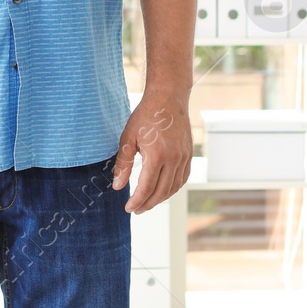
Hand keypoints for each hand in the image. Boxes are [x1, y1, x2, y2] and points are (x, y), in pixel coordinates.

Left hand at [111, 92, 190, 213]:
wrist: (168, 97)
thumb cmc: (146, 115)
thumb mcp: (128, 138)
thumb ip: (123, 164)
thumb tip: (117, 187)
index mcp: (157, 156)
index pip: (146, 188)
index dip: (136, 201)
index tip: (128, 208)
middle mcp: (173, 159)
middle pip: (161, 192)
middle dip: (147, 204)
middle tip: (136, 210)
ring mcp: (184, 157)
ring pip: (173, 188)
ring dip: (160, 198)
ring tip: (148, 202)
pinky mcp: (189, 154)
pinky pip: (182, 178)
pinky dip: (172, 188)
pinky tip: (163, 190)